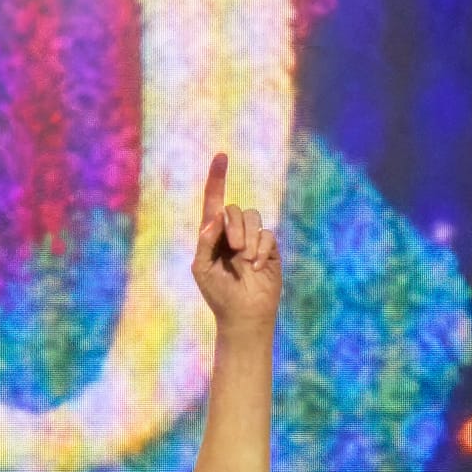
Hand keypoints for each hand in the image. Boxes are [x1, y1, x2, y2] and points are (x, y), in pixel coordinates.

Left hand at [187, 148, 281, 336]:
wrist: (243, 315)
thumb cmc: (218, 294)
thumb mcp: (202, 268)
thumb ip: (205, 242)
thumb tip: (214, 218)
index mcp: (212, 235)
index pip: (213, 201)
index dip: (216, 178)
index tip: (221, 156)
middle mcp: (232, 233)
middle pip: (234, 209)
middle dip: (234, 226)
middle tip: (234, 249)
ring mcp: (252, 240)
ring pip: (253, 217)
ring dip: (248, 237)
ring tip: (244, 259)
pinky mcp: (268, 249)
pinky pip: (268, 235)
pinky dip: (261, 249)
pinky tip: (256, 267)